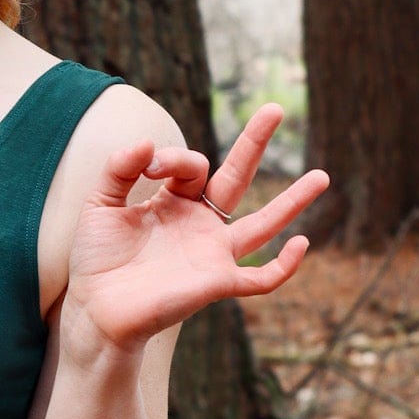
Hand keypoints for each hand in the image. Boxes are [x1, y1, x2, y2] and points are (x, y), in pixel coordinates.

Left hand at [62, 104, 328, 354]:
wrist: (96, 310)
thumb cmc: (98, 259)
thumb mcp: (101, 203)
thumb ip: (119, 169)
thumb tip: (146, 143)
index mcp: (175, 202)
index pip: (193, 166)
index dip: (174, 158)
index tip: (147, 164)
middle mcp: (199, 224)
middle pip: (238, 178)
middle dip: (255, 143)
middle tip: (276, 109)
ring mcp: (212, 253)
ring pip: (263, 225)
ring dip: (293, 201)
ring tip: (322, 176)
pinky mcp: (216, 283)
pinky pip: (260, 278)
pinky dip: (284, 266)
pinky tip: (302, 244)